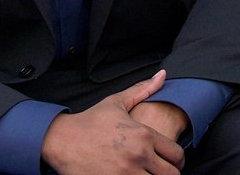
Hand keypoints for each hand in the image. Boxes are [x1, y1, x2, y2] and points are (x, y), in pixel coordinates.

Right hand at [41, 70, 185, 174]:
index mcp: (143, 135)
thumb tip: (163, 75)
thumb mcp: (116, 103)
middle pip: (171, 174)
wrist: (61, 140)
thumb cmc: (90, 121)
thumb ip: (143, 90)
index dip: (178, 160)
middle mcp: (138, 156)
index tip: (173, 162)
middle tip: (162, 172)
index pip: (176, 154)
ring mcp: (126, 174)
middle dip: (170, 174)